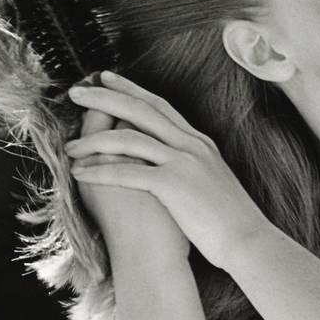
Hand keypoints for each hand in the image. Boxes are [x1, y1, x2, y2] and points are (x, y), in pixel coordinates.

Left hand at [64, 71, 270, 269]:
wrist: (249, 240)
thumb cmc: (230, 220)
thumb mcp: (213, 179)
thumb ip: (194, 163)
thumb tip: (177, 161)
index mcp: (198, 142)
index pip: (159, 105)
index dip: (131, 89)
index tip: (106, 78)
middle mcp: (190, 145)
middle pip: (140, 110)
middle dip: (104, 98)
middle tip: (76, 93)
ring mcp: (183, 162)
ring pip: (128, 138)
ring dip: (93, 141)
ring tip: (70, 147)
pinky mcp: (174, 184)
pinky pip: (128, 171)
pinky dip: (100, 171)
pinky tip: (82, 173)